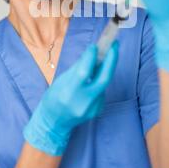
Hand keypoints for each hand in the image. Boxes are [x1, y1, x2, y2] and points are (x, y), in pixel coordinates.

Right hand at [23, 41, 118, 155]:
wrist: (54, 122)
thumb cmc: (54, 98)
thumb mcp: (61, 81)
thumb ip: (78, 68)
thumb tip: (92, 52)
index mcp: (69, 93)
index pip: (84, 73)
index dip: (91, 57)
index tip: (95, 45)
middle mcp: (83, 102)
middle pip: (104, 79)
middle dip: (111, 60)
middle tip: (114, 45)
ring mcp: (92, 108)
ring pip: (103, 84)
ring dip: (106, 68)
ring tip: (105, 55)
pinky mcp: (98, 110)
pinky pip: (102, 91)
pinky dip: (100, 80)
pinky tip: (94, 77)